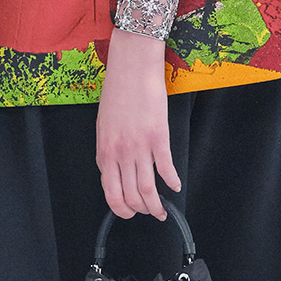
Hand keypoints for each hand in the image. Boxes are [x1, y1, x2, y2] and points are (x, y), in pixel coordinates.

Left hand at [96, 31, 180, 219]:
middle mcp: (120, 155)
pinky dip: (173, 182)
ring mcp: (139, 147)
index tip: (131, 212)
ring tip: (163, 211)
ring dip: (156, 206)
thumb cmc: (117, 93)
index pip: (111, 194)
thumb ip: (108, 151)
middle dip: (141, 211)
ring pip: (147, 191)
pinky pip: (166, 169)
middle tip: (151, 213)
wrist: (131, 67)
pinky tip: (176, 186)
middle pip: (130, 198)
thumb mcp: (104, 126)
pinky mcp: (158, 138)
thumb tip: (114, 172)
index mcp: (104, 153)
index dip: (122, 209)